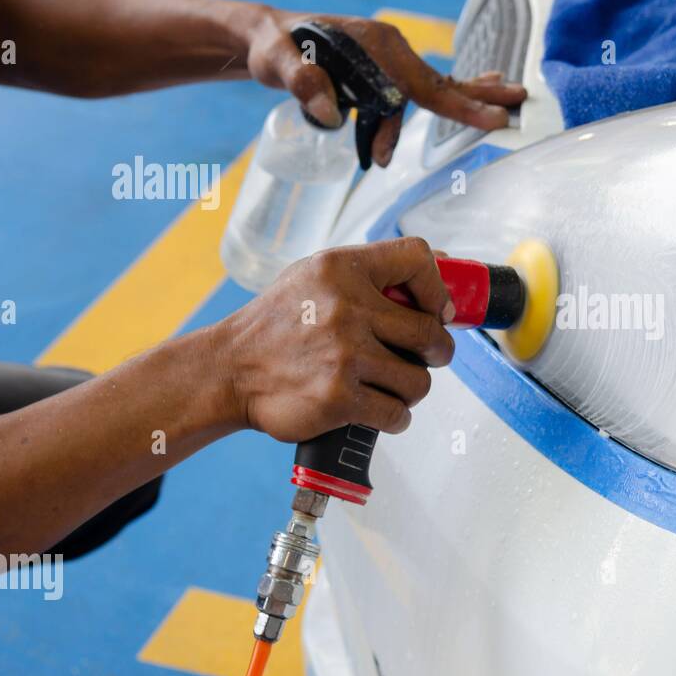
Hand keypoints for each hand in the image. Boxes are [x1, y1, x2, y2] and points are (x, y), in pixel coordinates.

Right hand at [213, 238, 455, 442]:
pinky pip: (397, 414)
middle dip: (436, 351)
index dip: (437, 288)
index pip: (417, 258)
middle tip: (422, 357)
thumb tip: (447, 263)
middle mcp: (346, 309)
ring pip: (419, 380)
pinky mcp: (339, 399)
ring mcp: (344, 356)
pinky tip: (379, 409)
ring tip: (388, 385)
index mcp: (341, 269)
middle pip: (430, 333)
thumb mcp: (315, 275)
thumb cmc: (279, 323)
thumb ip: (372, 270)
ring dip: (410, 389)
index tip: (435, 311)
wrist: (229, 370)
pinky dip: (395, 418)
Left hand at [243, 9, 526, 166]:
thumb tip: (330, 113)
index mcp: (375, 46)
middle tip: (520, 99)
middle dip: (480, 94)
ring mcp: (389, 59)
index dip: (458, 106)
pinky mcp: (383, 70)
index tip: (493, 119)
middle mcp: (389, 49)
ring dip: (457, 106)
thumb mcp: (277, 62)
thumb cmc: (273, 47)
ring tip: (495, 116)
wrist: (265, 36)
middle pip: (442, 80)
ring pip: (432, 89)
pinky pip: (420, 88)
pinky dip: (445, 96)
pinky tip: (471, 96)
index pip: (423, 84)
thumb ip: (302, 82)